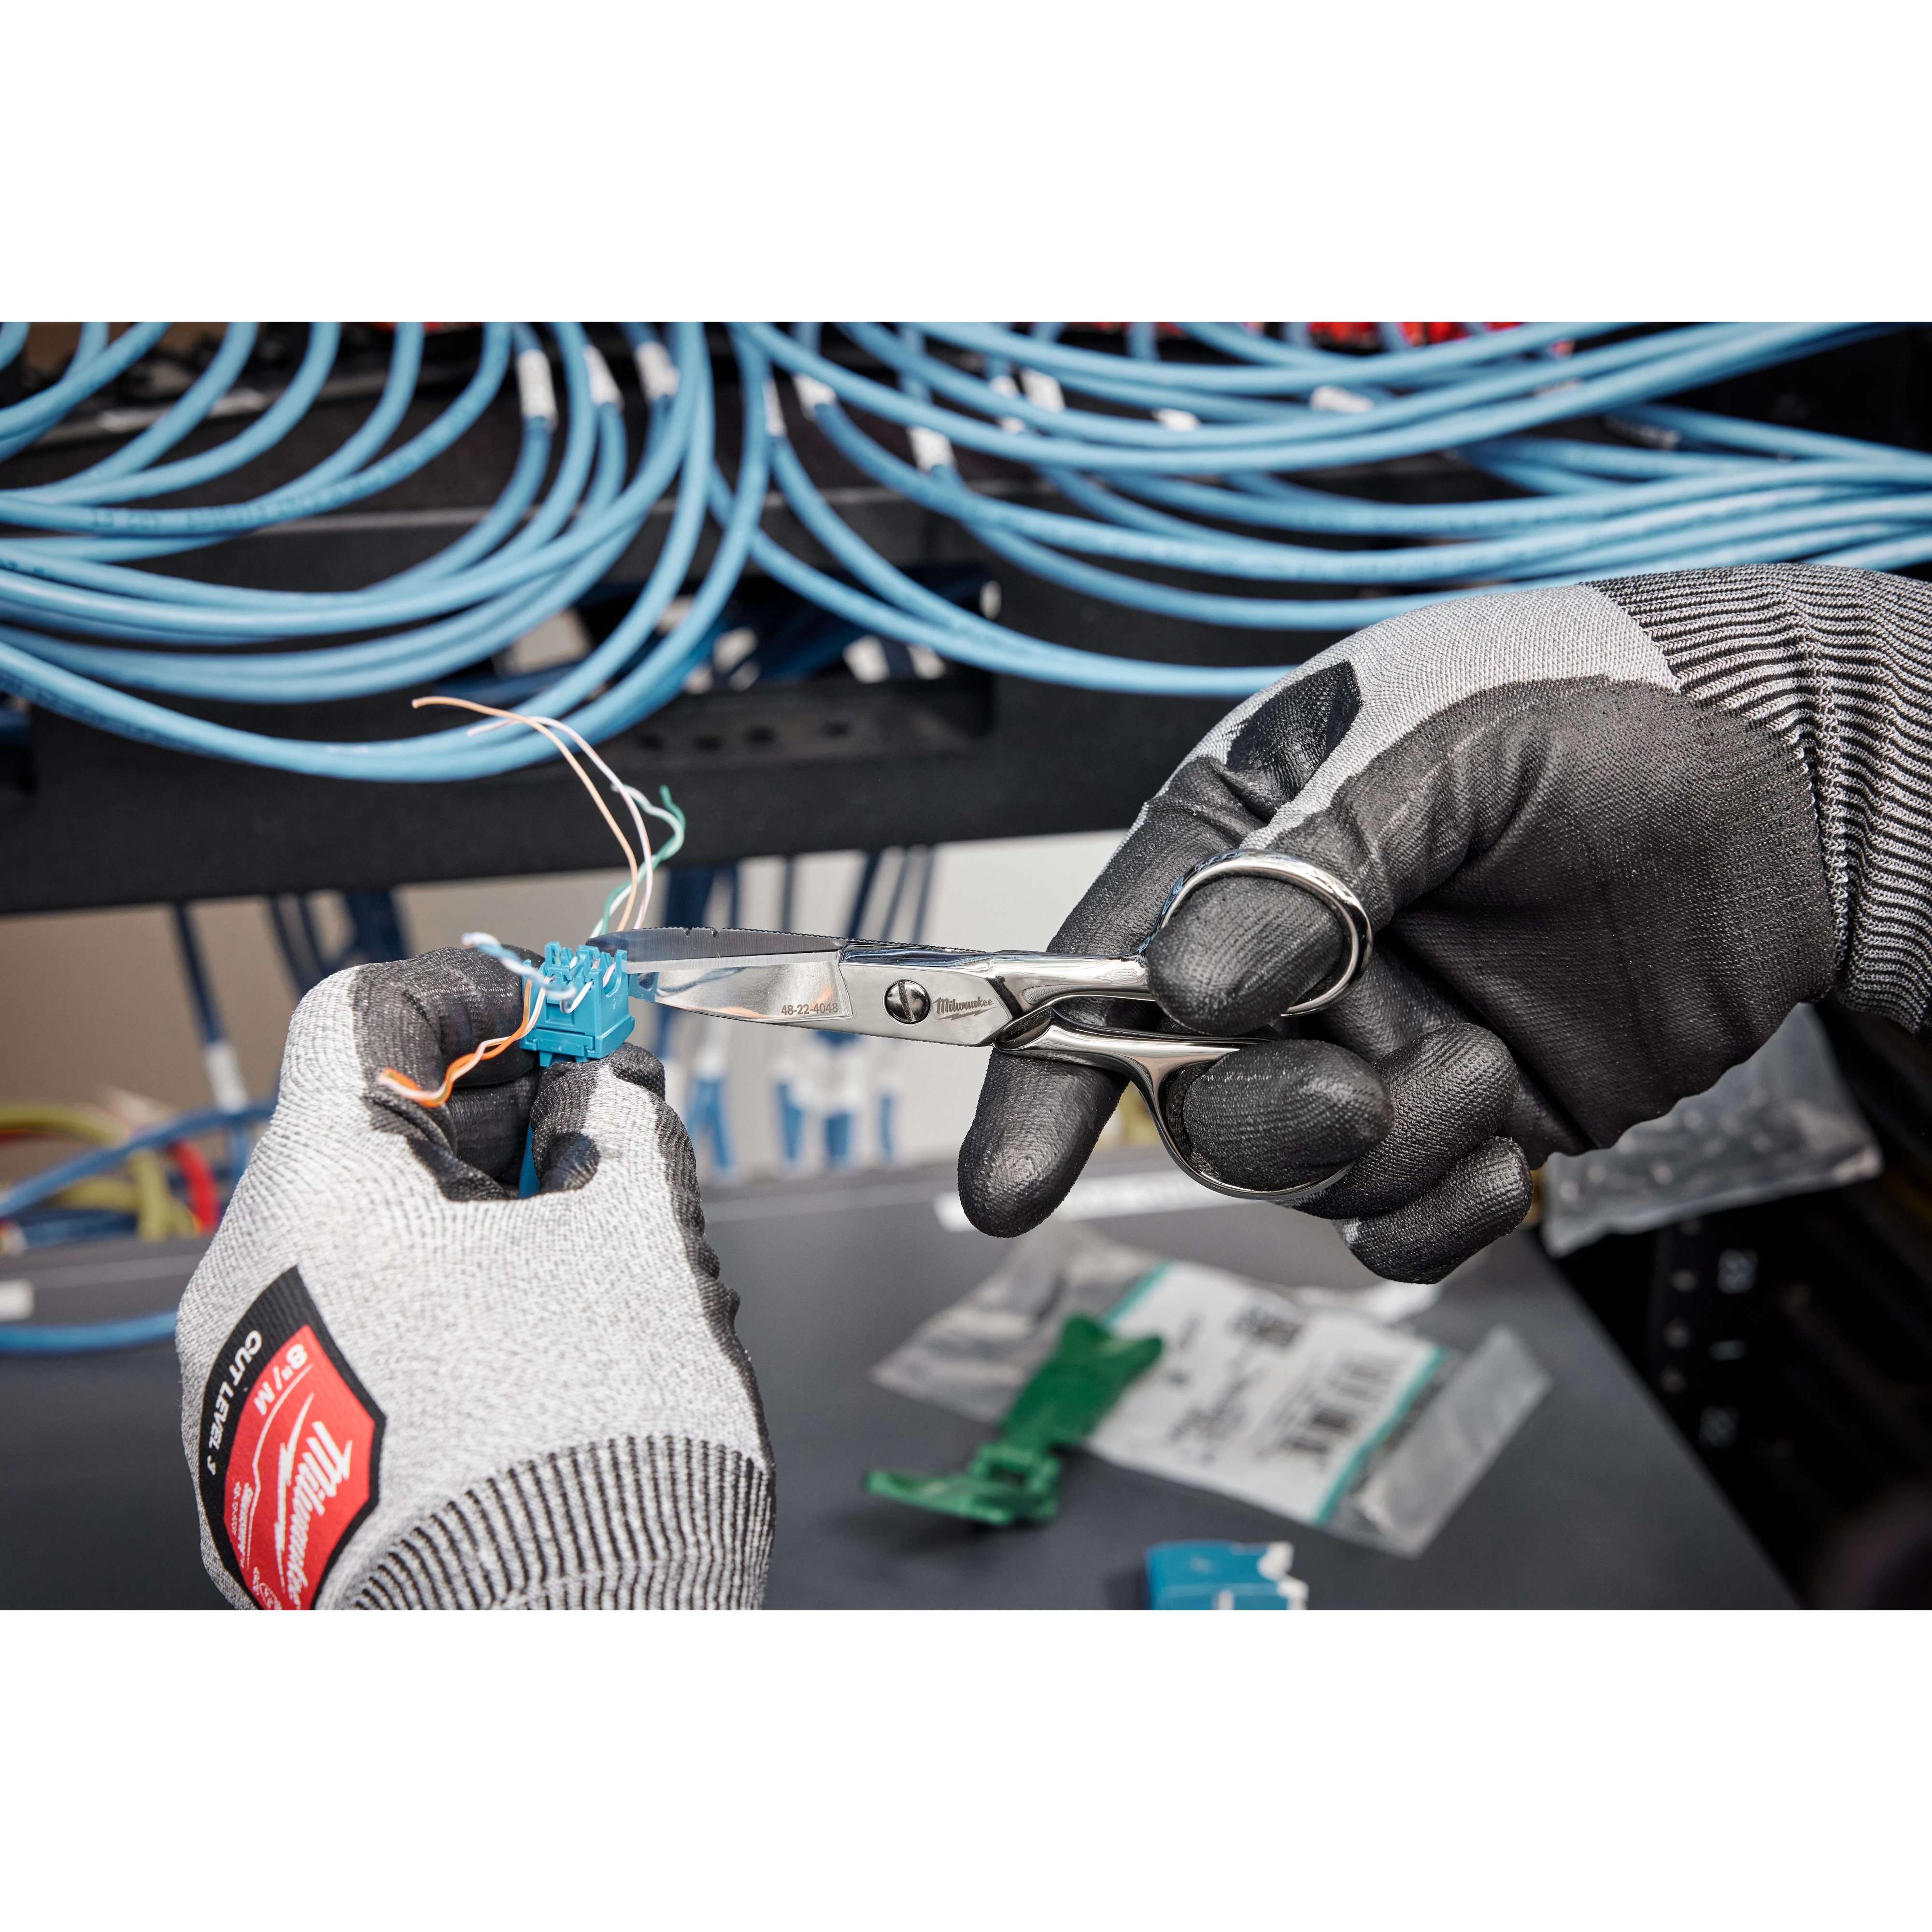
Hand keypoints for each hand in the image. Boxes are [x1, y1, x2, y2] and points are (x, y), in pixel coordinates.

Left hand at [177, 948, 769, 1611]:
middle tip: (600, 1126)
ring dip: (474, 1215)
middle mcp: (247, 1283)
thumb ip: (618, 1124)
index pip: (368, 1016)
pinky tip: (532, 1335)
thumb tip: (608, 1089)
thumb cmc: (590, 1455)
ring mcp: (245, 1383)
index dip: (478, 994)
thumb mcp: (635, 1237)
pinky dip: (435, 1305)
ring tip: (586, 1247)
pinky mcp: (269, 1463)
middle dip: (496, 1115)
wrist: (563, 1631)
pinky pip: (348, 1335)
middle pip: (364, 1132)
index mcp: (321, 1198)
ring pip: (361, 1242)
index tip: (559, 1012)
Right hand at [960, 578, 1840, 1281]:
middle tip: (1364, 1089)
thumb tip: (1191, 981)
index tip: (1007, 1180)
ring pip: (1297, 1170)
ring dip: (1387, 1149)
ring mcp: (1370, 1045)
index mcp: (1246, 843)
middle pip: (1193, 1097)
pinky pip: (1392, 1220)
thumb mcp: (1442, 741)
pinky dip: (1434, 1215)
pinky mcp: (1454, 1117)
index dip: (1041, 1072)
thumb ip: (1311, 862)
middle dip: (1268, 1117)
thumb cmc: (1604, 708)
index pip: (1102, 965)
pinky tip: (1506, 1156)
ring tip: (1487, 1071)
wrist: (1787, 786)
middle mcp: (1290, 958)